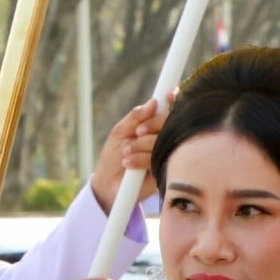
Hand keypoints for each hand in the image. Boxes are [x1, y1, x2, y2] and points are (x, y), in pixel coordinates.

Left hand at [91, 93, 175, 212]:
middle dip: (153, 124)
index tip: (170, 95)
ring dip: (141, 145)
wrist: (107, 185)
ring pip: (163, 140)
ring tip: (125, 152)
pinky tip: (128, 163)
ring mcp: (164, 154)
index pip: (169, 110)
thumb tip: (153, 102)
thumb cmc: (112, 156)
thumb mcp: (119, 132)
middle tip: (137, 132)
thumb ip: (135, 117)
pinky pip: (157, 159)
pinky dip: (140, 159)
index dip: (173, 101)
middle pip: (170, 123)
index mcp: (153, 126)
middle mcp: (162, 138)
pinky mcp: (163, 171)